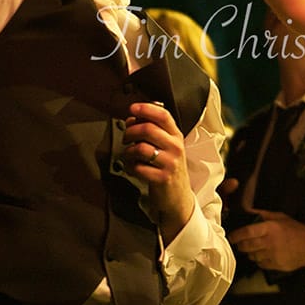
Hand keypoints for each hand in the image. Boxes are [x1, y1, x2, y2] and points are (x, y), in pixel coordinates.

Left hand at [123, 102, 193, 242]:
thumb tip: (133, 118)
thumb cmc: (168, 167)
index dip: (146, 109)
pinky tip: (132, 168)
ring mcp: (170, 163)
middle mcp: (175, 147)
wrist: (178, 196)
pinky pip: (138, 167)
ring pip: (141, 148)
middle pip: (148, 129)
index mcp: (176, 135)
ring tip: (128, 156)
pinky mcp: (162, 178)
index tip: (132, 108)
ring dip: (128, 151)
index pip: (163, 115)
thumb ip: (153, 130)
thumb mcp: (167, 145)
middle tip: (126, 137)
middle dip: (130, 131)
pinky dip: (130, 167)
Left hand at [228, 210, 304, 272]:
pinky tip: (264, 255)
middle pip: (247, 246)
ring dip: (250, 253)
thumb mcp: (280, 217)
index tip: (231, 237)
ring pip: (252, 256)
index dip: (236, 235)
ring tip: (255, 248)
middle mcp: (270, 242)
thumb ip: (262, 214)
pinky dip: (259, 260)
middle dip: (240, 245)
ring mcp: (272, 255)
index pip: (247, 232)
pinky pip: (260, 264)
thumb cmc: (294, 230)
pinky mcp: (275, 265)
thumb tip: (247, 211)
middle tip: (240, 243)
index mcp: (270, 228)